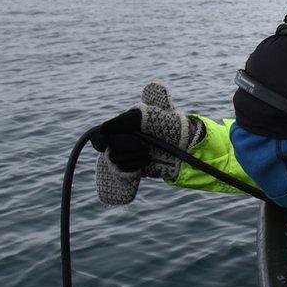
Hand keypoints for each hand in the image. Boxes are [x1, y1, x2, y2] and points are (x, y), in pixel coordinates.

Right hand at [92, 82, 203, 204]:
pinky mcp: (134, 167)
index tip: (103, 144)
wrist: (186, 145)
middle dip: (126, 146)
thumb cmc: (170, 125)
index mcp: (125, 123)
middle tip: (144, 146)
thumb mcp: (148, 115)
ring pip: (115, 159)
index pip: (101, 132)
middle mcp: (123, 137)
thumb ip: (125, 119)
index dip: (99, 139)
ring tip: (148, 154)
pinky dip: (133, 167)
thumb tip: (104, 128)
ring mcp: (128, 153)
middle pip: (109, 146)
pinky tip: (145, 163)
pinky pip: (123, 171)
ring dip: (132, 157)